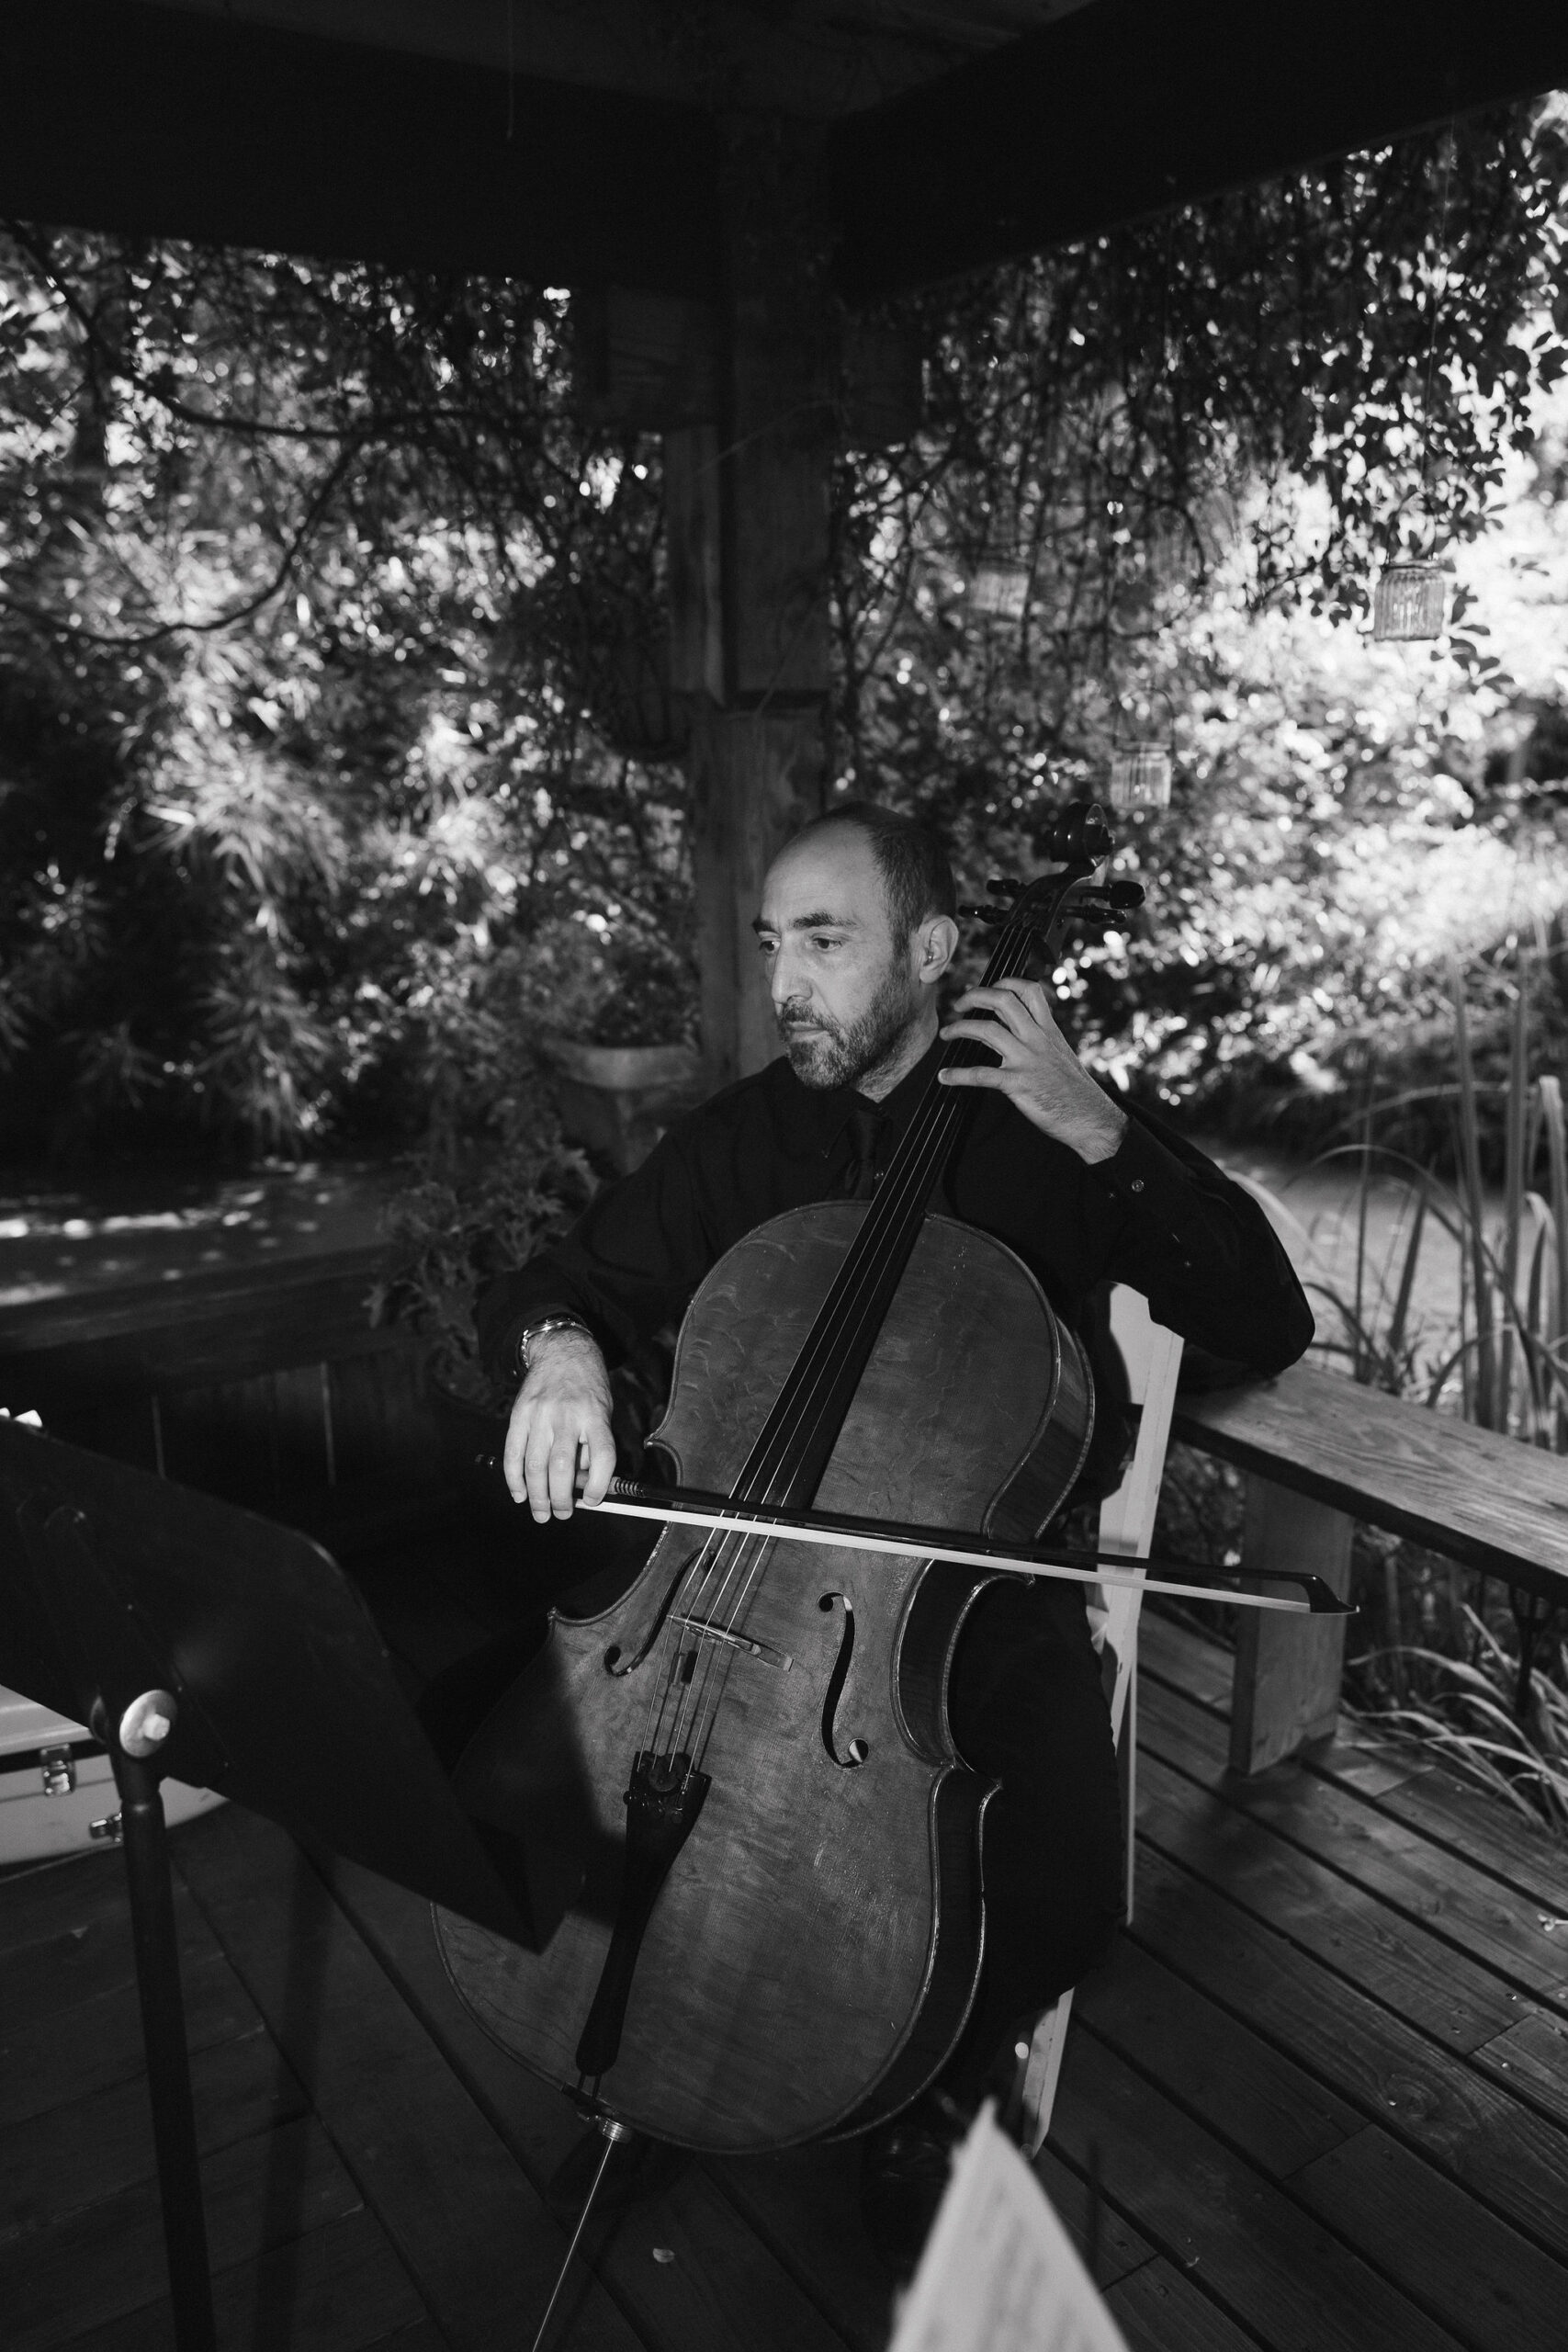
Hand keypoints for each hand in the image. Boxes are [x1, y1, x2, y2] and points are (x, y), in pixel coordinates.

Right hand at [503, 1328, 616, 1523]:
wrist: (562, 1353)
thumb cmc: (587, 1389)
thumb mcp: (602, 1412)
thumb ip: (593, 1447)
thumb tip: (584, 1487)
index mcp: (594, 1416)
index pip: (603, 1456)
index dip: (599, 1485)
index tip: (594, 1502)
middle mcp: (567, 1415)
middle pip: (562, 1467)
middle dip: (561, 1499)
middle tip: (562, 1514)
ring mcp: (540, 1415)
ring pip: (535, 1465)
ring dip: (537, 1495)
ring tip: (541, 1512)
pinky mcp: (519, 1415)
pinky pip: (513, 1452)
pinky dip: (514, 1478)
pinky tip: (519, 1494)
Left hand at [938, 978, 1127, 1163]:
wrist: (1089, 1117)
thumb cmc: (1072, 1089)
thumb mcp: (1057, 1054)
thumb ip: (1031, 1038)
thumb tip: (997, 1027)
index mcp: (1048, 1030)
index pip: (1028, 990)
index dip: (1004, 982)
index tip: (986, 991)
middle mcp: (1037, 1039)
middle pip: (1003, 1000)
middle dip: (974, 996)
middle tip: (959, 1005)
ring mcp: (1027, 1060)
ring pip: (987, 1030)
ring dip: (959, 1029)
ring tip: (946, 1034)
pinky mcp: (1018, 1084)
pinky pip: (981, 1075)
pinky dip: (958, 1075)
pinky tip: (945, 1076)